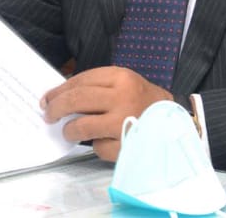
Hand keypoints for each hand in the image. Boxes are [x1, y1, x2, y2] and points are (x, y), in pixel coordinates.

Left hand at [40, 66, 172, 160]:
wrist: (177, 123)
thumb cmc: (144, 103)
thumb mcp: (125, 84)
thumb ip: (98, 87)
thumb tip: (62, 97)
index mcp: (121, 78)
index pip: (80, 81)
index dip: (59, 90)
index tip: (47, 98)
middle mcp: (122, 98)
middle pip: (77, 100)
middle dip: (56, 108)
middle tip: (48, 114)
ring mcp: (124, 123)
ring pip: (82, 126)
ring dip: (69, 130)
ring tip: (68, 132)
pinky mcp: (126, 146)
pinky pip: (99, 147)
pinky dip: (96, 146)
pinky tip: (101, 142)